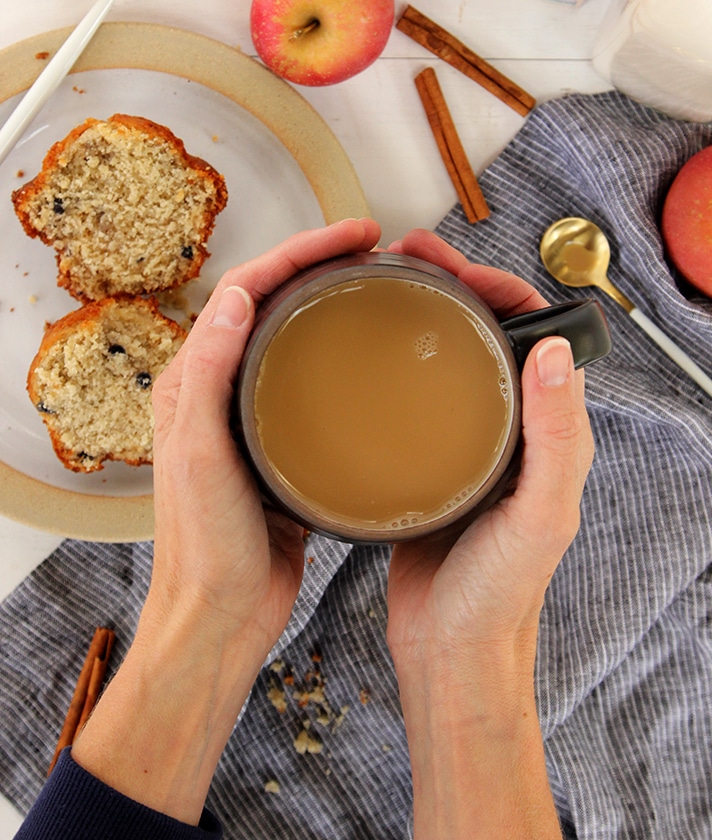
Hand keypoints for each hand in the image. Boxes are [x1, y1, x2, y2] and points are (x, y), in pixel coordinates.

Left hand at [72, 217, 381, 823]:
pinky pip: (310, 378)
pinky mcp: (282, 443)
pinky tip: (374, 354)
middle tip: (375, 244)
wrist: (220, 616)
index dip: (298, 251)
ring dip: (331, 298)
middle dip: (320, 261)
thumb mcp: (200, 456)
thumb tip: (233, 297)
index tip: (354, 235)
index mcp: (193, 380)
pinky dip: (341, 350)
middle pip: (271, 300)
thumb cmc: (206, 545)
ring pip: (294, 333)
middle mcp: (219, 388)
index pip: (245, 288)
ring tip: (380, 280)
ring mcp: (253, 414)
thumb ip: (209, 377)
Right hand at [384, 229, 593, 839]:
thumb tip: (555, 350)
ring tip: (376, 282)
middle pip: (481, 331)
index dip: (497, 284)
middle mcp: (507, 428)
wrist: (451, 652)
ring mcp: (461, 442)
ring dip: (417, 312)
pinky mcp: (421, 461)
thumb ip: (556, 436)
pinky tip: (360, 350)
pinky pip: (411, 394)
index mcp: (545, 431)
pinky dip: (392, 359)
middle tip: (400, 254)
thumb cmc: (500, 593)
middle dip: (447, 282)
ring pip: (443, 356)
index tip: (451, 264)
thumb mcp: (539, 514)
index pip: (530, 330)